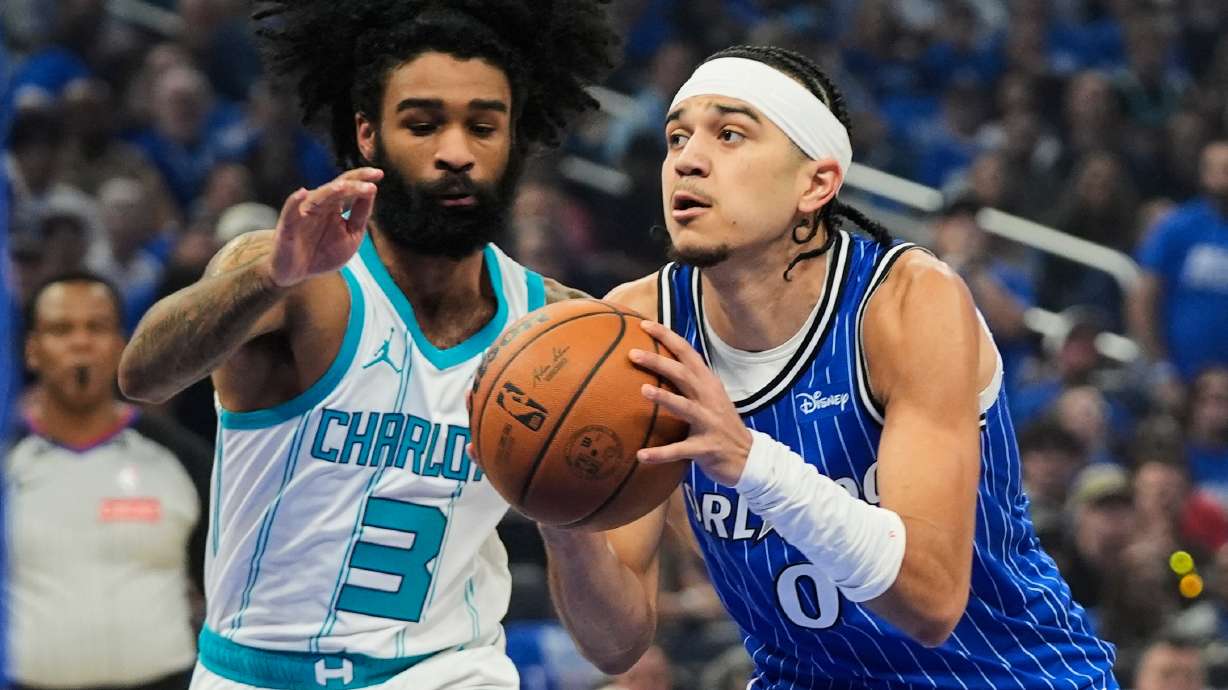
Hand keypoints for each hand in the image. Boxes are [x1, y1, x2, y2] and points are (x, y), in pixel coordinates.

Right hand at [269, 167, 383, 286]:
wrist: (296, 273)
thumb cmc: (323, 253)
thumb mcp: (351, 236)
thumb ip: (360, 215)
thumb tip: (371, 191)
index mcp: (334, 206)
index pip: (349, 187)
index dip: (362, 179)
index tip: (379, 174)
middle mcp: (319, 205)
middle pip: (336, 188)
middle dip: (353, 182)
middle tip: (372, 176)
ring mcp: (303, 213)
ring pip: (318, 198)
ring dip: (330, 191)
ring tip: (344, 187)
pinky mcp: (288, 226)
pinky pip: (290, 211)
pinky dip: (294, 202)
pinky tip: (302, 193)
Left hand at [630, 320, 751, 485]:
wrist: (749, 458)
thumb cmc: (721, 426)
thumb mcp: (709, 398)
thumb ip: (690, 383)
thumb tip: (659, 366)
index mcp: (708, 383)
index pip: (687, 353)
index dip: (667, 337)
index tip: (644, 324)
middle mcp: (709, 399)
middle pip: (683, 374)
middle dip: (658, 361)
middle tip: (633, 353)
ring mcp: (709, 423)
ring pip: (685, 407)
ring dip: (664, 398)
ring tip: (643, 390)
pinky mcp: (706, 448)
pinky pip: (680, 450)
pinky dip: (660, 453)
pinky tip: (640, 455)